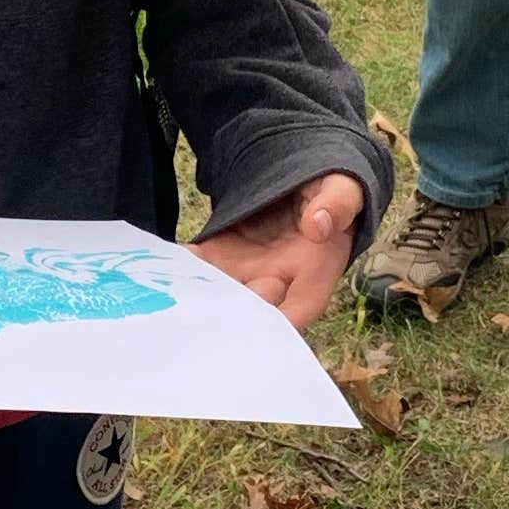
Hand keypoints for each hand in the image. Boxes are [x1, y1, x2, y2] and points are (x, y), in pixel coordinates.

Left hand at [196, 173, 364, 329]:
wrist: (301, 181)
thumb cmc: (331, 191)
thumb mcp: (342, 189)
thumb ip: (336, 203)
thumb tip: (318, 226)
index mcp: (315, 270)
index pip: (301, 307)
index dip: (282, 322)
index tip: (259, 327)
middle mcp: (279, 278)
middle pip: (254, 308)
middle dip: (233, 312)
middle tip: (211, 310)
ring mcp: (247, 269)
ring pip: (223, 291)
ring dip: (202, 295)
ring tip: (180, 294)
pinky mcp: (222, 253)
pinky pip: (201, 266)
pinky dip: (184, 268)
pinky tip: (166, 265)